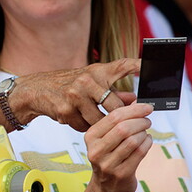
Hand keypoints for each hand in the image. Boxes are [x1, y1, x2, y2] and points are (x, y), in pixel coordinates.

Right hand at [15, 59, 139, 131]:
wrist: (37, 90)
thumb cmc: (69, 85)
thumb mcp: (91, 82)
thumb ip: (114, 91)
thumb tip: (135, 100)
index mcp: (97, 71)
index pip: (122, 66)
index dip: (139, 66)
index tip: (154, 65)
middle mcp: (87, 81)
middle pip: (115, 106)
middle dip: (119, 117)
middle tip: (123, 122)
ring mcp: (75, 95)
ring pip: (100, 120)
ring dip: (99, 124)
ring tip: (91, 117)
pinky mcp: (65, 110)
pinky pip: (84, 126)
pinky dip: (84, 126)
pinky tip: (77, 118)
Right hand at [84, 102, 153, 191]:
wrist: (106, 188)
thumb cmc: (108, 158)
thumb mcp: (105, 138)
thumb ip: (117, 120)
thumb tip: (134, 101)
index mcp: (91, 137)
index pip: (114, 117)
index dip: (133, 109)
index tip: (146, 107)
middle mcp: (96, 150)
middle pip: (124, 128)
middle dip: (141, 121)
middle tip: (147, 120)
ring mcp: (108, 164)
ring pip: (133, 140)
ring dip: (144, 133)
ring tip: (145, 132)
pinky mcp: (121, 173)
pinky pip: (140, 152)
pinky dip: (147, 143)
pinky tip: (147, 141)